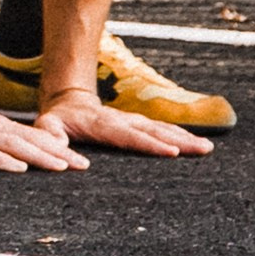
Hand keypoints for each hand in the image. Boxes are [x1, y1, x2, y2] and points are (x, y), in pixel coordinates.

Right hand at [0, 99, 91, 174]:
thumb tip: (23, 160)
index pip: (34, 137)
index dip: (59, 148)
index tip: (81, 161)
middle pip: (31, 140)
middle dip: (59, 153)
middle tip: (84, 166)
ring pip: (13, 145)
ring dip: (38, 155)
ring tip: (60, 167)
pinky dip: (2, 161)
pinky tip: (17, 169)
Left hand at [35, 91, 212, 162]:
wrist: (68, 101)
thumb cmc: (57, 120)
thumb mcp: (47, 127)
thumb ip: (52, 136)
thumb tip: (66, 154)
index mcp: (103, 125)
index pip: (129, 136)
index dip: (150, 144)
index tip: (171, 152)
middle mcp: (122, 121)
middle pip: (154, 131)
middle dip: (179, 141)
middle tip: (203, 150)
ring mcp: (133, 121)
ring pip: (162, 128)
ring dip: (185, 138)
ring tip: (207, 148)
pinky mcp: (139, 123)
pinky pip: (163, 129)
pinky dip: (181, 135)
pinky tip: (198, 144)